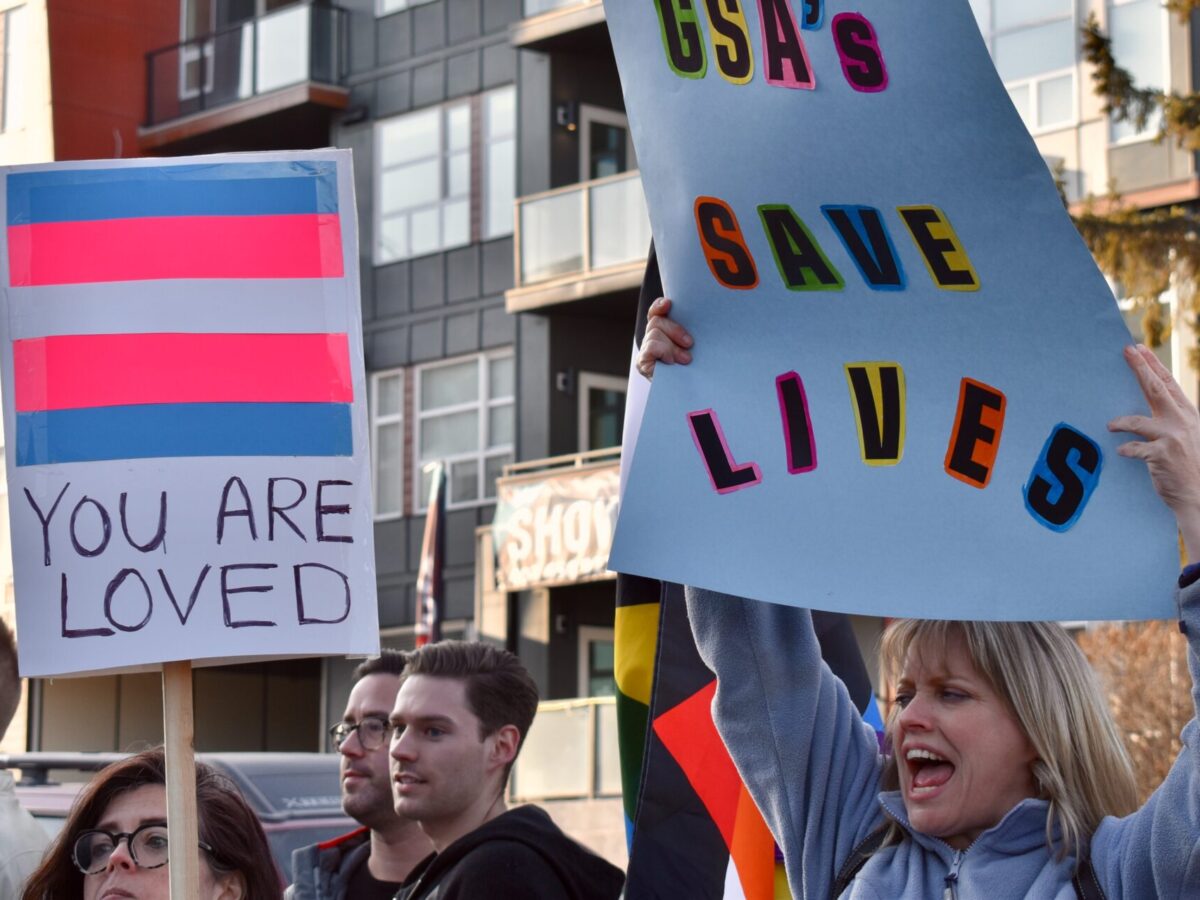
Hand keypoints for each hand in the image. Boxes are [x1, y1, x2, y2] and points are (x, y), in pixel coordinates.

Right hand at [635, 297, 693, 379]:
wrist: (691, 396)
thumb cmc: (696, 371)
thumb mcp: (695, 348)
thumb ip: (690, 336)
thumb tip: (699, 316)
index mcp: (664, 331)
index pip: (656, 312)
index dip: (659, 306)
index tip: (668, 304)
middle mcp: (652, 339)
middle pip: (657, 321)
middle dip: (674, 330)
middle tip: (689, 344)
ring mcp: (646, 351)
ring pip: (654, 334)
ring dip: (671, 346)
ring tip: (684, 359)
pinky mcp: (642, 363)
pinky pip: (650, 348)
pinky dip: (663, 352)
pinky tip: (670, 362)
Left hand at [1108, 343, 1199, 561]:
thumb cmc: (1189, 464)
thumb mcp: (1187, 435)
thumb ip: (1172, 417)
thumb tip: (1152, 400)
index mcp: (1187, 414)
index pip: (1168, 383)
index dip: (1152, 365)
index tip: (1137, 349)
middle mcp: (1182, 421)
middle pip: (1156, 390)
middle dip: (1140, 369)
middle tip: (1126, 353)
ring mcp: (1172, 438)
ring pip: (1139, 420)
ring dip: (1121, 422)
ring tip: (1110, 425)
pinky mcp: (1162, 456)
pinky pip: (1135, 448)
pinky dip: (1126, 449)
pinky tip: (1121, 451)